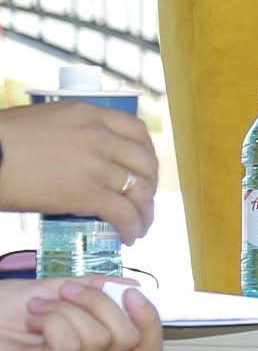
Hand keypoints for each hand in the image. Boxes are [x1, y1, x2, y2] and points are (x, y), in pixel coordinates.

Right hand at [0, 101, 159, 237]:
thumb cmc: (0, 142)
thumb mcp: (44, 122)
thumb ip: (71, 134)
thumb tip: (80, 157)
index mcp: (88, 114)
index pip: (136, 131)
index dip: (147, 153)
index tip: (144, 169)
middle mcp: (99, 136)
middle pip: (145, 163)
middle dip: (150, 186)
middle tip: (143, 201)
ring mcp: (95, 165)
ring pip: (139, 191)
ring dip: (144, 212)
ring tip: (139, 225)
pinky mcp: (87, 194)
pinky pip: (123, 213)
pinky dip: (132, 227)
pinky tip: (127, 236)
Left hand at [0, 278, 162, 350]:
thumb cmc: (16, 305)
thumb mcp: (65, 288)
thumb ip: (101, 288)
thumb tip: (136, 287)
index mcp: (104, 346)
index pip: (149, 346)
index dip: (149, 319)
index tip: (132, 293)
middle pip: (128, 338)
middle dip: (99, 303)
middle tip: (67, 290)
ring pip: (99, 338)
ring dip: (65, 310)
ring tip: (40, 308)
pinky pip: (70, 345)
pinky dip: (51, 320)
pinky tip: (34, 320)